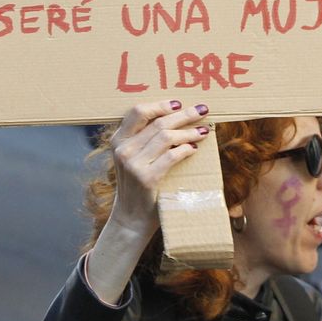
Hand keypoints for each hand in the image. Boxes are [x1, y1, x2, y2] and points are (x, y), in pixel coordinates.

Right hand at [104, 99, 212, 240]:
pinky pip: (171, 156)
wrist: (131, 217)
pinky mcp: (146, 178)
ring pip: (167, 136)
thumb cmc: (137, 185)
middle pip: (158, 122)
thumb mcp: (132, 159)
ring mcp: (133, 164)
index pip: (138, 111)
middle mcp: (123, 149)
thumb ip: (144, 140)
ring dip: (189, 132)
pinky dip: (186, 149)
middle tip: (202, 110)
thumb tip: (174, 117)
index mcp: (118, 140)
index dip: (160, 104)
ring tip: (203, 131)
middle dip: (184, 114)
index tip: (179, 103)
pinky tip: (194, 148)